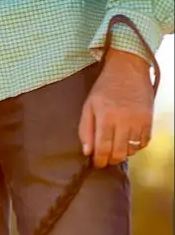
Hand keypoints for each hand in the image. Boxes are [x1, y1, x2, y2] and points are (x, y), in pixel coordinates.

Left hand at [79, 49, 153, 168]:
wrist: (128, 70)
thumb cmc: (104, 89)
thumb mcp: (88, 106)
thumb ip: (86, 130)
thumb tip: (87, 152)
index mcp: (106, 117)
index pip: (103, 148)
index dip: (99, 160)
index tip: (96, 163)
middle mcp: (124, 120)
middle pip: (119, 152)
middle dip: (110, 160)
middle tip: (105, 159)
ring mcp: (139, 120)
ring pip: (132, 150)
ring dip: (123, 154)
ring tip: (115, 148)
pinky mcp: (149, 119)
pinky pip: (144, 142)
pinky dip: (135, 147)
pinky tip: (127, 141)